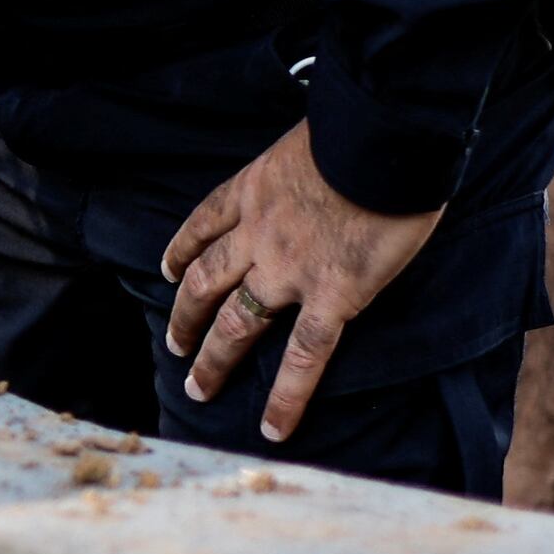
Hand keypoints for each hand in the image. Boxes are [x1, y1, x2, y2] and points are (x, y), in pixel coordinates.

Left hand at [160, 122, 442, 443]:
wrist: (384, 140)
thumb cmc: (362, 127)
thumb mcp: (316, 135)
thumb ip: (310, 162)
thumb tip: (333, 160)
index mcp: (252, 189)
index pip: (205, 223)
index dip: (183, 249)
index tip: (170, 269)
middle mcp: (257, 235)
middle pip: (207, 283)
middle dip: (186, 319)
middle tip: (174, 347)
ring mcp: (288, 271)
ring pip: (236, 324)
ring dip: (212, 358)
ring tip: (197, 387)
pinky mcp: (332, 297)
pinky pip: (304, 357)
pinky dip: (286, 396)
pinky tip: (273, 426)